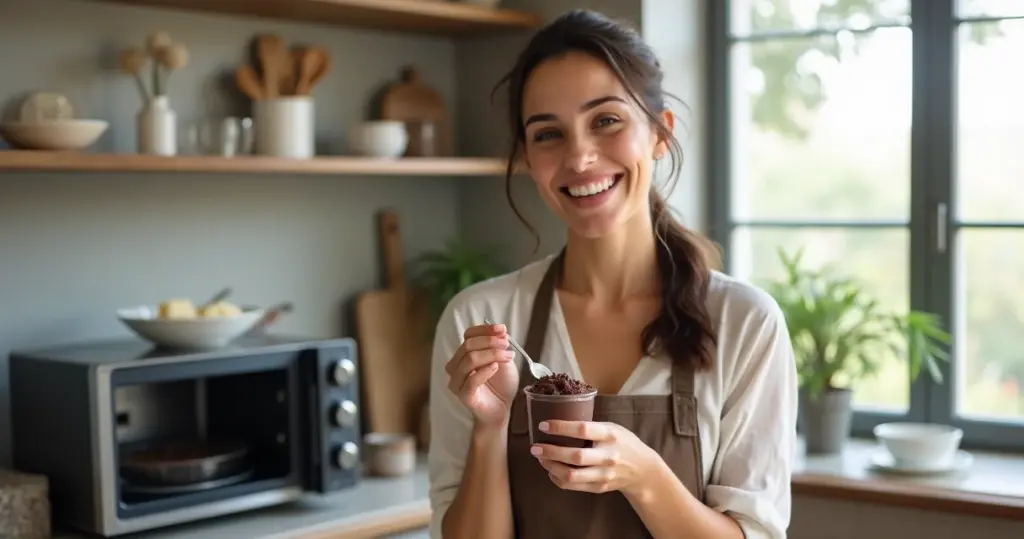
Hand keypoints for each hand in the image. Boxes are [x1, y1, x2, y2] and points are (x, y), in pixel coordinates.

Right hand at [445, 323, 519, 427]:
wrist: (502, 409)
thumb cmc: (501, 384)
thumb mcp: (503, 360)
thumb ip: (500, 346)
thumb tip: (502, 330)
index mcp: (463, 355)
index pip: (468, 335)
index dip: (485, 329)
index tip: (502, 329)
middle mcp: (456, 366)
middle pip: (468, 345)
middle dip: (490, 342)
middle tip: (507, 344)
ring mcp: (457, 382)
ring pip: (469, 360)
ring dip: (491, 354)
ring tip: (508, 356)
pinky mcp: (464, 395)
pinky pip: (471, 380)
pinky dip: (485, 371)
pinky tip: (496, 367)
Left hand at [531, 420, 659, 497]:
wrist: (643, 470)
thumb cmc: (623, 442)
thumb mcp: (612, 428)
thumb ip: (591, 426)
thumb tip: (558, 419)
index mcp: (610, 435)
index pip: (583, 429)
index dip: (561, 427)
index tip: (543, 425)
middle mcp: (607, 456)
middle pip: (575, 456)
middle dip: (551, 452)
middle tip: (534, 447)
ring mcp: (603, 474)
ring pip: (571, 475)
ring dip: (551, 467)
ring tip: (541, 459)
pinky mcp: (599, 487)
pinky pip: (573, 486)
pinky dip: (557, 479)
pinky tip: (551, 470)